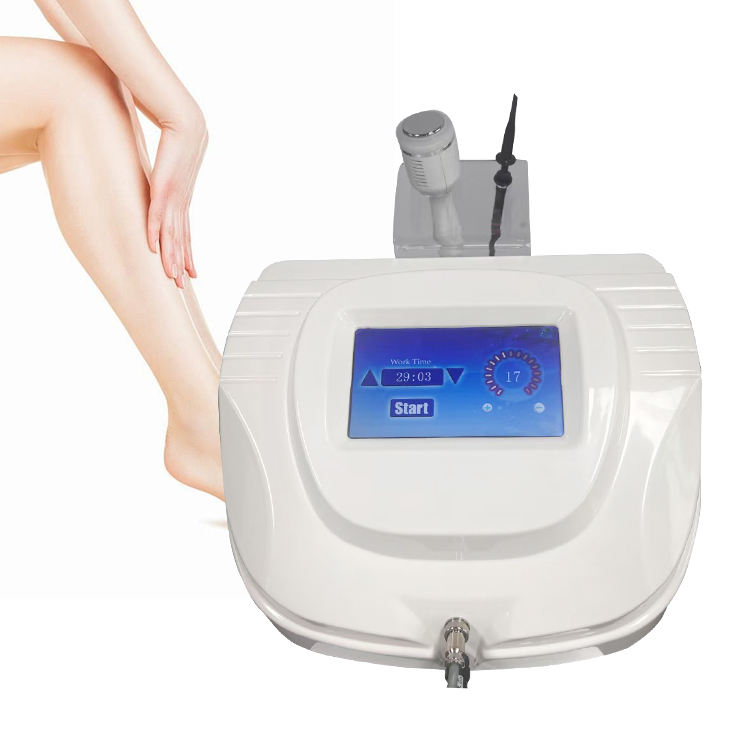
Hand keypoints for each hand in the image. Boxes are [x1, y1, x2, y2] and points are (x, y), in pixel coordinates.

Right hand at [147, 114, 207, 286]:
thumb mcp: (171, 163)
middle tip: (183, 284)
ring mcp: (174, 195)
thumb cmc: (177, 138)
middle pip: (182, 237)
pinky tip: (152, 248)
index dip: (186, 251)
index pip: (185, 230)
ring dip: (171, 255)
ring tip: (172, 276)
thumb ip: (165, 175)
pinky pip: (157, 213)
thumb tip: (160, 178)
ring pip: (172, 232)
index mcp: (182, 196)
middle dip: (182, 261)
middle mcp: (181, 199)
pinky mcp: (163, 186)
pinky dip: (154, 231)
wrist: (184, 118)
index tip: (190, 271)